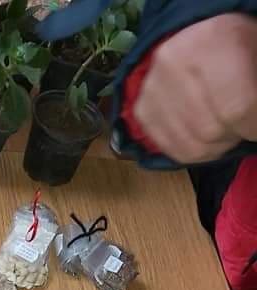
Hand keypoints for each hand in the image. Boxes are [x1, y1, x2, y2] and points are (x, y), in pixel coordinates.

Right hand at [134, 13, 256, 163]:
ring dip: (216, 145)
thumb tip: (252, 125)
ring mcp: (152, 90)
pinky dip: (197, 151)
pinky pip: (176, 151)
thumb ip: (254, 93)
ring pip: (193, 146)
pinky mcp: (143, 111)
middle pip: (210, 130)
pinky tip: (206, 136)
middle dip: (232, 134)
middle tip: (240, 122)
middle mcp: (171, 65)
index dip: (252, 125)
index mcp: (209, 41)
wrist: (197, 40)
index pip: (235, 108)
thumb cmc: (232, 47)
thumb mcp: (253, 54)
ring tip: (223, 127)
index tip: (255, 126)